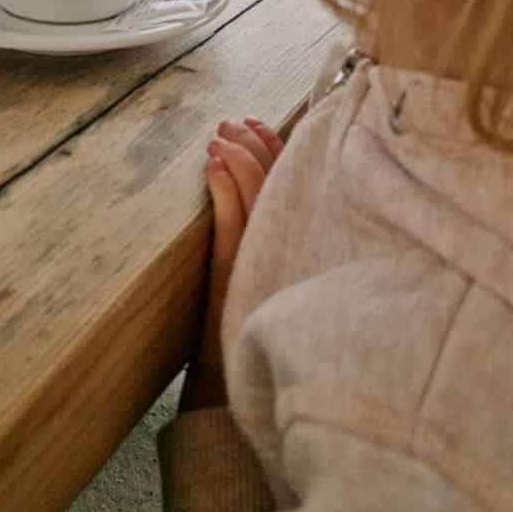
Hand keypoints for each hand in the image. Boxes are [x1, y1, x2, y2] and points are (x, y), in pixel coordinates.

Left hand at [179, 117, 284, 411]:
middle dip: (254, 143)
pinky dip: (223, 188)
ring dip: (237, 157)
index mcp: (300, 240)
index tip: (258, 123)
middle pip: (277, 179)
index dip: (277, 147)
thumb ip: (273, 238)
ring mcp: (264, 258)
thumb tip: (255, 194)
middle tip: (233, 122)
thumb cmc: (253, 330)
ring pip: (256, 192)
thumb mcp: (269, 276)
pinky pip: (234, 221)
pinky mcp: (239, 274)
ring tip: (218, 137)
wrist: (242, 389)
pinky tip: (211, 165)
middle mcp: (289, 245)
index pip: (292, 181)